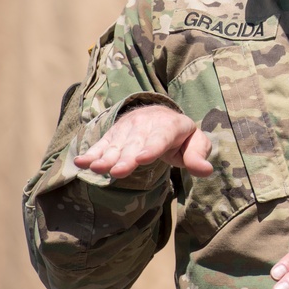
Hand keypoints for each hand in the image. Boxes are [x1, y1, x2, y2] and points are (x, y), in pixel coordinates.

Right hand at [73, 105, 212, 178]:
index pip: (161, 138)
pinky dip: (91, 153)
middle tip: (117, 172)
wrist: (159, 115)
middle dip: (126, 158)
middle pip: (136, 144)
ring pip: (117, 145)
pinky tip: (81, 162)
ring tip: (96, 169)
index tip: (142, 158)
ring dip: (106, 157)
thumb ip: (198, 156)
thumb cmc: (181, 136)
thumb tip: (207, 171)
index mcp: (171, 126)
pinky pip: (102, 145)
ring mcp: (128, 130)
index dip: (152, 148)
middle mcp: (147, 125)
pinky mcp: (114, 136)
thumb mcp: (196, 143)